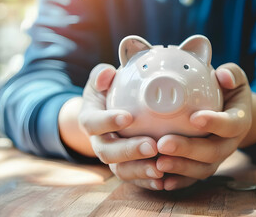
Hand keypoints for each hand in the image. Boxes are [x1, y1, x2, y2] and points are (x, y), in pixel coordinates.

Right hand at [79, 64, 164, 189]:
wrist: (110, 115)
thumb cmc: (109, 94)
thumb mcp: (101, 82)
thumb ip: (102, 76)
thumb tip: (107, 74)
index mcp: (90, 120)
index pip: (92, 123)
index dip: (107, 122)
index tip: (127, 117)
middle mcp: (99, 143)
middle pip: (107, 152)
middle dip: (129, 151)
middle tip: (151, 146)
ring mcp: (113, 159)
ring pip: (121, 170)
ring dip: (140, 171)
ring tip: (160, 168)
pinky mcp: (127, 169)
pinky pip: (135, 180)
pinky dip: (148, 182)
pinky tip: (164, 181)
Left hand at [155, 63, 251, 189]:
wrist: (231, 114)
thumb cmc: (229, 92)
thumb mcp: (235, 79)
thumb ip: (231, 74)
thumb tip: (222, 75)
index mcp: (239, 120)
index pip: (231, 124)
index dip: (215, 123)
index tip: (194, 118)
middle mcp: (230, 143)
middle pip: (213, 152)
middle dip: (189, 150)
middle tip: (164, 143)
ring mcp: (217, 158)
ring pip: (203, 169)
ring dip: (180, 168)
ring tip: (158, 163)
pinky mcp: (204, 166)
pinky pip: (193, 179)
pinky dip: (179, 181)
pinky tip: (161, 182)